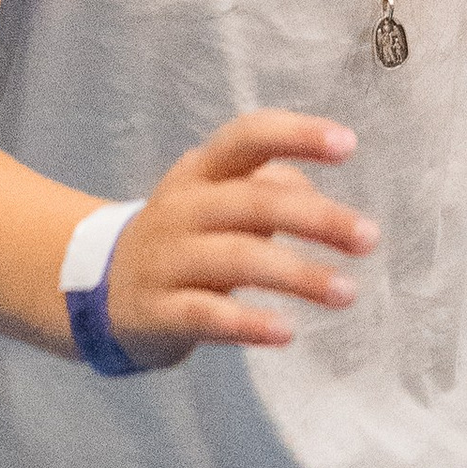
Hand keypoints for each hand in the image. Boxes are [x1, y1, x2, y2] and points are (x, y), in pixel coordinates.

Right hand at [98, 113, 375, 364]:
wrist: (98, 289)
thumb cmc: (185, 238)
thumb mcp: (218, 202)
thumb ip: (270, 191)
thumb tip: (320, 202)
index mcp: (200, 171)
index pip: (246, 138)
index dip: (296, 135)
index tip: (347, 144)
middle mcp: (181, 208)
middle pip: (252, 202)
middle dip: (317, 219)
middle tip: (368, 237)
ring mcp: (165, 259)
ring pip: (236, 260)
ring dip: (297, 275)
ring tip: (346, 293)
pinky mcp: (156, 310)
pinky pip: (205, 315)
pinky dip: (248, 323)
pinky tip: (286, 332)